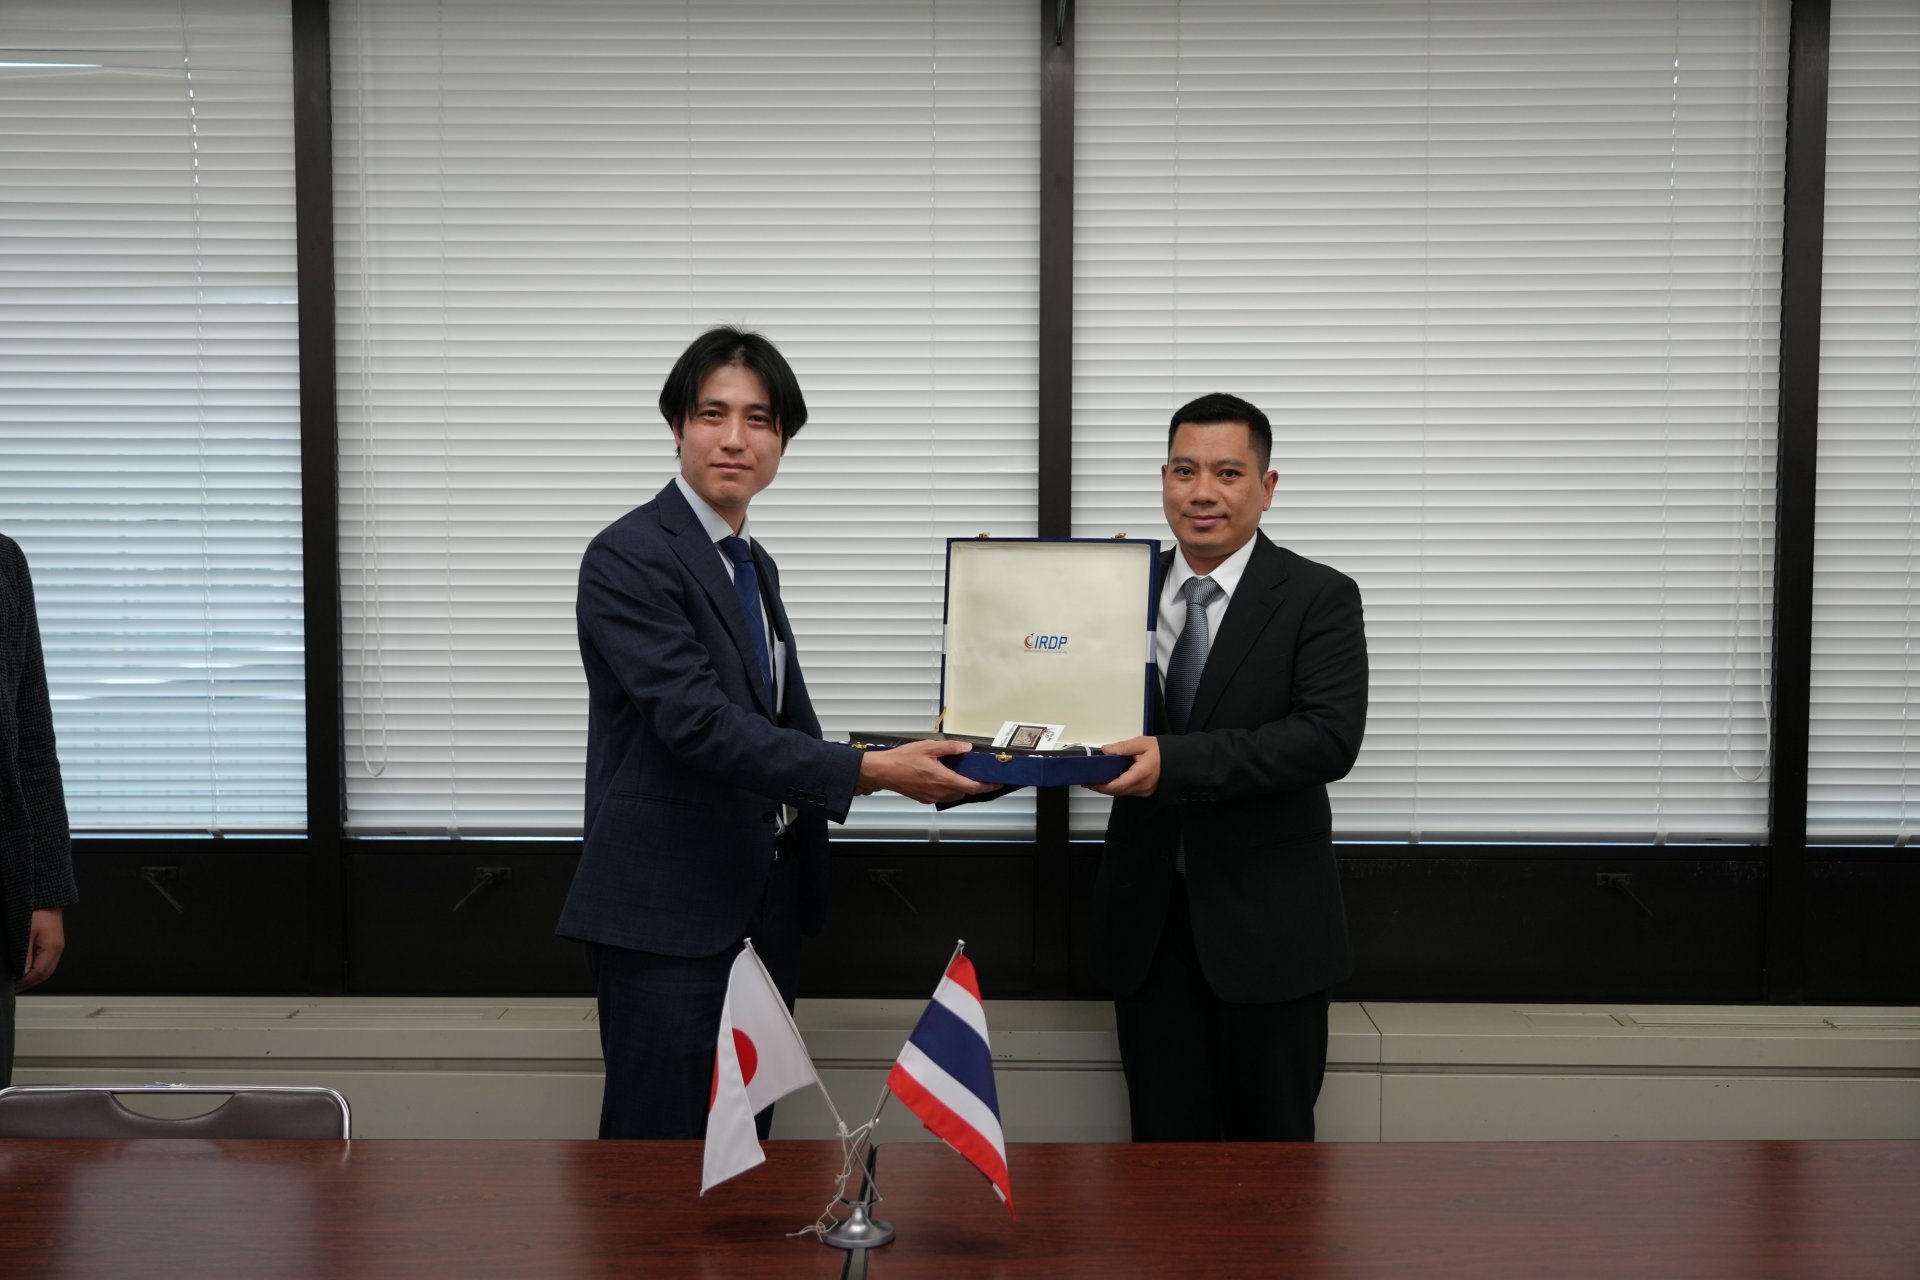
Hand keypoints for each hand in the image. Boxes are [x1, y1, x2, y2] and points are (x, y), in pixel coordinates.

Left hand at [17, 908, 64, 990]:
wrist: (44, 897)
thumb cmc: (35, 910)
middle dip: (31, 982)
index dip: (26, 982)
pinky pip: (47, 960)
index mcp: (52, 948)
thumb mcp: (25, 933)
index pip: (40, 973)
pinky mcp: (54, 942)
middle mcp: (58, 948)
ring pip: (47, 968)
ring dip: (34, 976)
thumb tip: (22, 972)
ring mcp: (57, 945)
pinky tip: (28, 968)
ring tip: (20, 979)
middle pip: (46, 973)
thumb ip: (24, 954)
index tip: (14, 986)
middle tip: (16, 986)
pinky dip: (38, 968)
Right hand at [857, 739, 999, 803]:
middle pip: (964, 792)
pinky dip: (947, 788)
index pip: (972, 787)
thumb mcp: (929, 747)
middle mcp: (939, 792)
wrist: (883, 771)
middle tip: (976, 774)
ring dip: (958, 787)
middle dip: (972, 785)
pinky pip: (941, 796)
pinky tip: (941, 777)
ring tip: (957, 773)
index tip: (996, 783)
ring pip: (953, 795)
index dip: (987, 786)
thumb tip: (966, 748)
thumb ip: (950, 748)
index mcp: (944, 779)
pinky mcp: (924, 799)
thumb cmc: (902, 759)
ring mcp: (931, 797)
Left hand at [1087, 735, 1159, 797]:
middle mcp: (1143, 787)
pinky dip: (1118, 787)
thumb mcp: (1142, 743)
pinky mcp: (1145, 791)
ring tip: (1097, 780)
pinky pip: (1128, 791)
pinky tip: (1111, 780)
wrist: (1178, 760)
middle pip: (1117, 791)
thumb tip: (1106, 750)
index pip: (1117, 785)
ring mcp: (1144, 791)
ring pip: (1122, 793)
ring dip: (1109, 788)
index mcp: (1141, 774)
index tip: (1090, 782)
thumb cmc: (1162, 751)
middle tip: (1089, 781)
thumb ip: (1122, 747)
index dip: (1102, 786)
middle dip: (1102, 788)